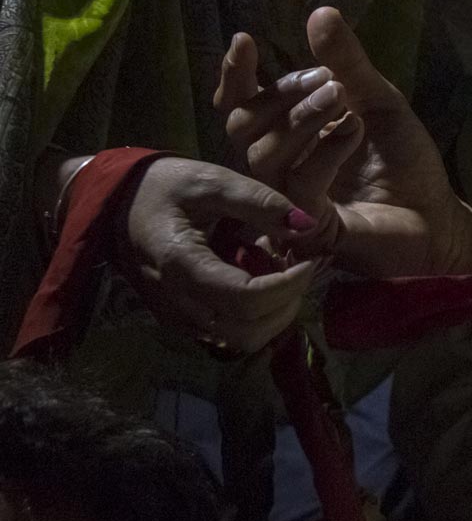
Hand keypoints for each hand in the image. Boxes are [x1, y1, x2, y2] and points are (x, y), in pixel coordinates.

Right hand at [117, 156, 320, 351]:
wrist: (112, 203)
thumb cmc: (160, 186)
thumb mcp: (210, 180)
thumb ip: (259, 201)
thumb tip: (306, 225)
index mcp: (179, 265)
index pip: (246, 300)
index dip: (289, 286)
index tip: (309, 259)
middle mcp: (175, 301)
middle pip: (247, 331)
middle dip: (287, 303)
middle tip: (302, 266)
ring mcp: (175, 315)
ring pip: (239, 340)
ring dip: (275, 313)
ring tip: (285, 272)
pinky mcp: (180, 318)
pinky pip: (227, 332)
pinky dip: (257, 315)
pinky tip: (263, 279)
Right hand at [214, 12, 471, 280]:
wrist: (437, 212)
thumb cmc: (404, 161)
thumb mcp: (377, 101)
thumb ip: (346, 63)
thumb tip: (320, 11)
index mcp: (287, 136)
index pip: (241, 105)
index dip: (235, 75)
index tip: (244, 39)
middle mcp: (278, 168)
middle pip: (242, 127)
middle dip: (279, 95)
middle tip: (327, 80)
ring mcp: (287, 201)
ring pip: (263, 156)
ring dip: (302, 118)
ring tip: (341, 97)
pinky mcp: (310, 228)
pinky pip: (297, 186)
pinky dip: (325, 151)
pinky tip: (355, 132)